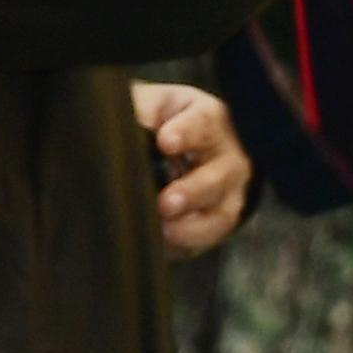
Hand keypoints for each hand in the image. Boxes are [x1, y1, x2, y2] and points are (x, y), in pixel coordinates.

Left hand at [133, 81, 253, 259]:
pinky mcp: (216, 224)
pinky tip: (162, 244)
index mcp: (209, 120)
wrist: (185, 150)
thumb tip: (124, 130)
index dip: (186, 134)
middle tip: (166, 203)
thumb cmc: (164, 122)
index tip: (165, 142)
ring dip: (191, 228)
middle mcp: (227, 158)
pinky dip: (185, 245)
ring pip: (219, 215)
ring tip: (164, 232)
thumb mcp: (152, 106)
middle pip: (217, 176)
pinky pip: (207, 240)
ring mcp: (227, 194)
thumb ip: (139, 113)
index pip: (203, 124)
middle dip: (191, 192)